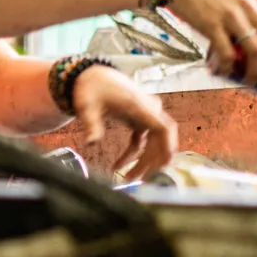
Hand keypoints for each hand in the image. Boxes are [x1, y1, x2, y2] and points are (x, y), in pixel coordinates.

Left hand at [73, 64, 176, 181]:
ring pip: (153, 143)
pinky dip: (134, 155)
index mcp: (139, 106)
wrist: (90, 75)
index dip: (169, 146)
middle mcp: (147, 110)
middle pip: (160, 139)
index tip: (166, 164)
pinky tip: (119, 166)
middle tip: (140, 181)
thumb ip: (91, 125)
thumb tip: (91, 142)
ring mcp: (145, 115)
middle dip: (153, 162)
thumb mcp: (88, 106)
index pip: (164, 127)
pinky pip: (143, 141)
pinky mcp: (139, 120)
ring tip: (128, 178)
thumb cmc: (91, 88)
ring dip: (144, 162)